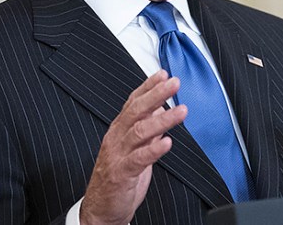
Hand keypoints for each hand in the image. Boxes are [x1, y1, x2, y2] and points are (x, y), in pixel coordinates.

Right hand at [80, 70, 186, 224]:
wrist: (102, 208)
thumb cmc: (119, 175)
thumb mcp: (135, 146)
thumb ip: (147, 128)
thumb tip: (161, 109)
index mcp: (119, 129)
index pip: (133, 101)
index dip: (148, 87)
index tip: (164, 74)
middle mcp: (117, 137)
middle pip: (136, 111)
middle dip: (156, 94)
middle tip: (174, 83)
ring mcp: (118, 154)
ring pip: (139, 131)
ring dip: (162, 120)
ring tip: (181, 111)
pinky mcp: (122, 173)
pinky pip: (139, 159)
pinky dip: (154, 150)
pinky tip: (167, 142)